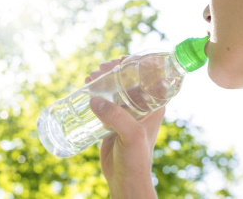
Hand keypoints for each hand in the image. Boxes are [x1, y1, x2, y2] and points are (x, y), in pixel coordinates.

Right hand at [86, 58, 163, 198]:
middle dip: (114, 70)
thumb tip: (94, 99)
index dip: (134, 64)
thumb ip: (116, 117)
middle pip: (129, 79)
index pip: (148, 76)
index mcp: (154, 105)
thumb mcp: (131, 135)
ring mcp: (128, 113)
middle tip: (98, 70)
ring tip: (89, 78)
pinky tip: (87, 89)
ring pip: (116, 88)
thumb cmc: (136, 159)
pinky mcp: (115, 120)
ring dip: (103, 80)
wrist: (126, 179)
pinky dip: (97, 92)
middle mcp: (143, 106)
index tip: (116, 62)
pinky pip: (106, 100)